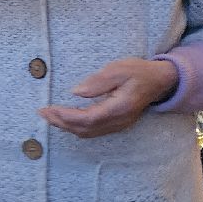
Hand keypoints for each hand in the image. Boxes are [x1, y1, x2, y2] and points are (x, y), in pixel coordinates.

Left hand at [39, 58, 178, 137]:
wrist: (160, 81)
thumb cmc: (139, 72)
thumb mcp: (119, 69)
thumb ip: (98, 81)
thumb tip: (76, 92)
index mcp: (120, 107)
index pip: (88, 118)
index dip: (65, 116)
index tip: (48, 109)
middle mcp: (119, 121)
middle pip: (85, 129)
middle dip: (61, 122)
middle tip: (42, 112)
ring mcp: (119, 125)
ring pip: (88, 132)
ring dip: (67, 126)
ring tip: (49, 116)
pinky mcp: (117, 124)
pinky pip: (93, 131)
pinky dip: (76, 127)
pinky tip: (66, 120)